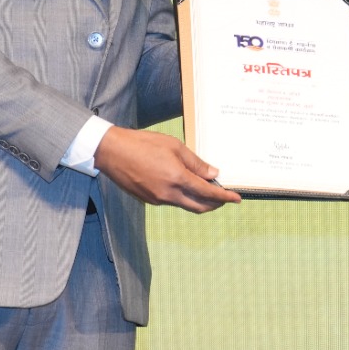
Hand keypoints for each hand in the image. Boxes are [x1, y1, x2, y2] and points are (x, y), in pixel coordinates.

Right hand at [94, 128, 240, 212]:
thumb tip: (213, 174)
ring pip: (185, 205)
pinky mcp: (149, 200)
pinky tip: (185, 186)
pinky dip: (184, 197)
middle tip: (225, 197)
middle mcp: (168, 194)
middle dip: (215, 204)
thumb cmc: (142, 144)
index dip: (224, 196)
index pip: (208, 193)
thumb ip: (195, 163)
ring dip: (199, 201)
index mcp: (177, 179)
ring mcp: (157, 199)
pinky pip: (172, 201)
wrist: (112, 152)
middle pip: (199, 206)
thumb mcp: (174, 146)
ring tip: (207, 189)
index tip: (236, 198)